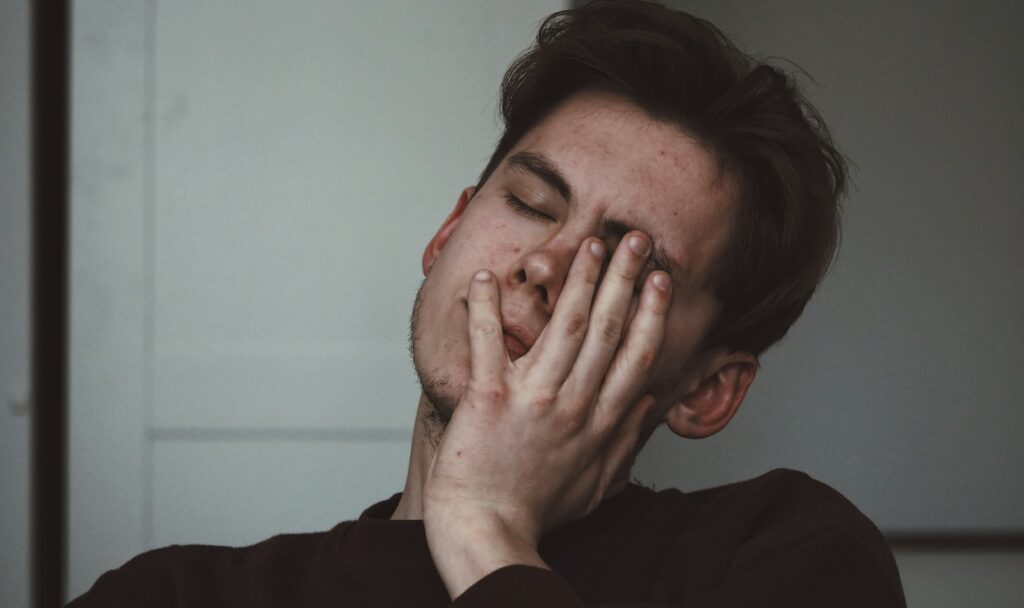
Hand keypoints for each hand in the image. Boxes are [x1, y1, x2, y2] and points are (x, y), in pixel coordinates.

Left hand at [422, 232, 672, 596]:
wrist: (487, 531)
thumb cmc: (537, 511)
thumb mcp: (597, 484)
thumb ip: (626, 442)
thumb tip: (651, 406)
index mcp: (600, 422)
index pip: (636, 356)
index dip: (652, 313)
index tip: (662, 280)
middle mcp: (574, 404)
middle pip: (608, 329)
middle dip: (625, 278)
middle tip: (635, 240)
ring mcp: (533, 399)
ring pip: (564, 327)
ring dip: (579, 280)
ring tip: (590, 244)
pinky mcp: (489, 399)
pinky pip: (488, 344)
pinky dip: (484, 310)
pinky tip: (485, 277)